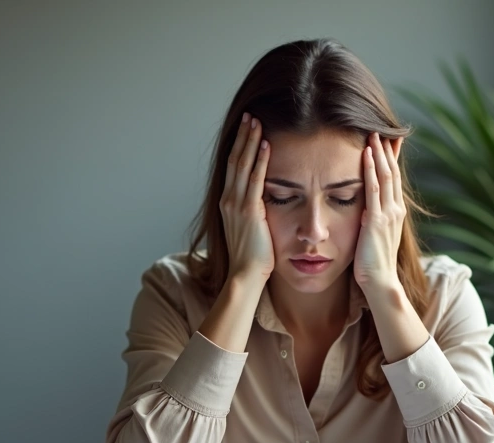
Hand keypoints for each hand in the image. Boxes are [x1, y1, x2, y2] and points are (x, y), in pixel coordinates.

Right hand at [219, 113, 273, 282]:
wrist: (246, 274)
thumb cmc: (252, 256)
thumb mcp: (249, 228)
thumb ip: (253, 210)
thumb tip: (262, 199)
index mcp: (227, 202)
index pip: (233, 167)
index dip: (239, 146)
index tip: (246, 128)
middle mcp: (228, 199)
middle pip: (234, 160)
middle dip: (242, 136)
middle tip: (250, 116)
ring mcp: (236, 204)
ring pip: (242, 165)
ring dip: (250, 141)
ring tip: (257, 122)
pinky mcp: (249, 211)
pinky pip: (255, 180)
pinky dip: (260, 160)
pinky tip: (266, 145)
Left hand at [354, 132, 405, 293]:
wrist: (380, 282)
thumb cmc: (374, 264)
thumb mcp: (374, 236)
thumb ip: (372, 220)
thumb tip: (366, 209)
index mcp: (396, 213)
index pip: (394, 180)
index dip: (392, 160)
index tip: (389, 142)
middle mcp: (396, 210)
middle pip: (393, 173)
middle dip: (388, 151)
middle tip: (382, 130)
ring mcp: (388, 214)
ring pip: (386, 176)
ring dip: (379, 154)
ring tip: (373, 135)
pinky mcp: (377, 220)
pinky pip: (373, 188)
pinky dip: (371, 169)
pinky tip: (367, 154)